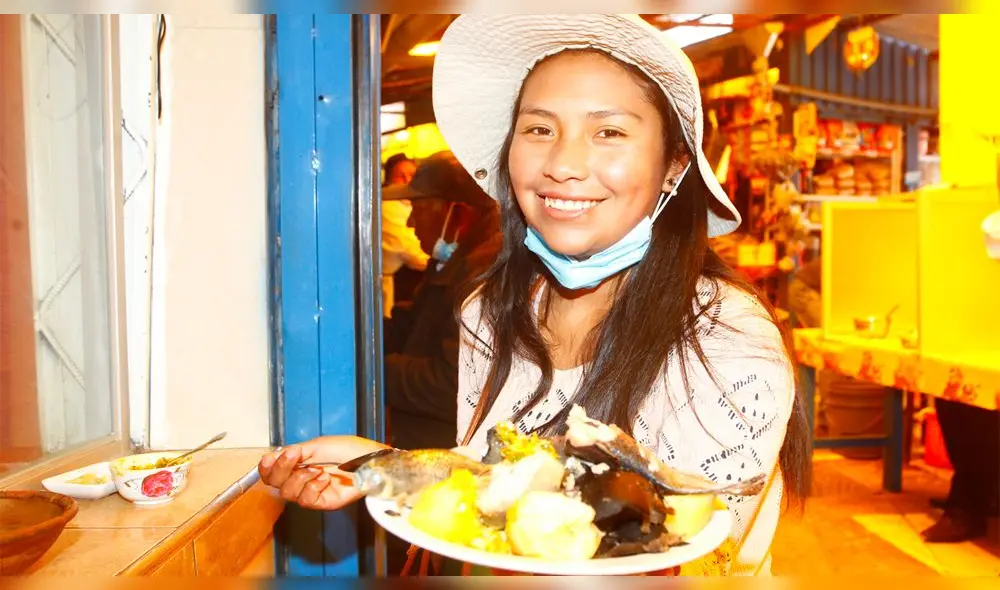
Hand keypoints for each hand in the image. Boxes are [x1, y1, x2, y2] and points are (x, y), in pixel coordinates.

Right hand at [258, 435, 388, 510]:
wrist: (370, 461)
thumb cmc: (350, 450)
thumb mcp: (318, 446)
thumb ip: (294, 453)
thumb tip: (273, 457)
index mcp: (299, 462)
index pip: (272, 470)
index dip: (267, 467)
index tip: (269, 458)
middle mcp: (302, 477)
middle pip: (275, 483)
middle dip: (282, 470)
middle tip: (295, 458)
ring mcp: (312, 491)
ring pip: (288, 493)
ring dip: (301, 478)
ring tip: (318, 469)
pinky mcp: (323, 502)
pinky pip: (306, 500)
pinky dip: (313, 488)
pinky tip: (325, 479)